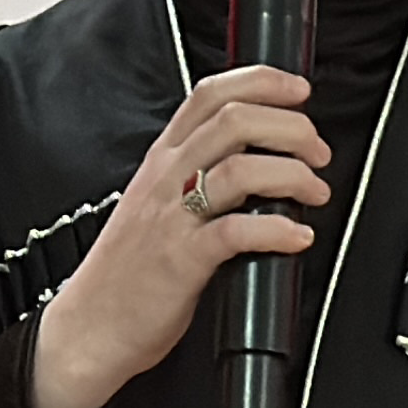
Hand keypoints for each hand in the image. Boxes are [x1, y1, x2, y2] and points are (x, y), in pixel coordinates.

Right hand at [30, 65, 326, 407]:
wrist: (90, 326)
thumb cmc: (129, 269)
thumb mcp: (157, 203)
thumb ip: (196, 172)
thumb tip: (258, 158)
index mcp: (162, 158)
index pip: (210, 93)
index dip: (262, 81)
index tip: (299, 91)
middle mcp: (167, 178)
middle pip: (235, 120)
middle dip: (292, 127)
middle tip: (318, 151)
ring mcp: (172, 217)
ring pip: (241, 167)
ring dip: (293, 174)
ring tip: (315, 191)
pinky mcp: (181, 260)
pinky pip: (237, 232)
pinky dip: (278, 230)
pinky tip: (298, 236)